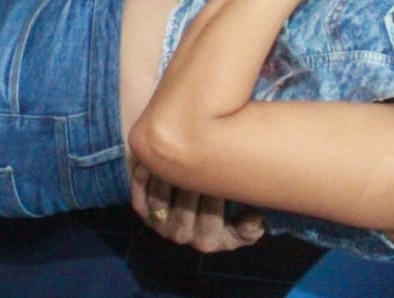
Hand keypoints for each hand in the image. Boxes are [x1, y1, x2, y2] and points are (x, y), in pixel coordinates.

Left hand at [131, 164, 265, 252]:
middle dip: (192, 181)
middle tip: (199, 154)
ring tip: (174, 152)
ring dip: (165, 176)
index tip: (223, 170)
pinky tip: (151, 159)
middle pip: (184, 209)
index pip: (211, 220)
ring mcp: (160, 224)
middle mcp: (182, 235)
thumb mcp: (244, 221)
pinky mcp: (143, 211)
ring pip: (159, 200)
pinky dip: (143, 177)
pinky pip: (140, 194)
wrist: (199, 193)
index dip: (216, 195)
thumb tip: (254, 219)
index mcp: (208, 240)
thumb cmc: (226, 206)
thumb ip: (251, 225)